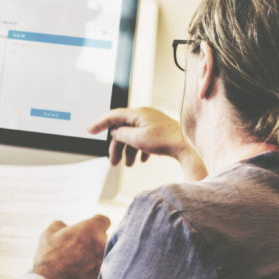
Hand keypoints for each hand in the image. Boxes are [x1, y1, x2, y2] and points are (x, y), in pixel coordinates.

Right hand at [31, 214, 109, 278]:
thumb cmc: (49, 258)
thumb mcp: (48, 234)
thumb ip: (59, 225)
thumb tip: (64, 226)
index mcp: (91, 229)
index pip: (103, 220)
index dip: (96, 225)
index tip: (89, 231)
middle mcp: (104, 244)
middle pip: (107, 239)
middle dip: (97, 243)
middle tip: (84, 250)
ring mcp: (107, 262)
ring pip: (108, 257)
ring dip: (99, 259)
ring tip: (84, 266)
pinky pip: (106, 274)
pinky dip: (98, 275)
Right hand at [88, 107, 205, 179]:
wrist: (187, 146)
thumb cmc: (165, 141)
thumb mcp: (137, 139)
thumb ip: (121, 134)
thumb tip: (115, 132)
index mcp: (137, 113)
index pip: (112, 116)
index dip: (100, 123)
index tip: (90, 131)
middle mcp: (143, 115)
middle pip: (122, 130)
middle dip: (117, 147)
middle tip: (113, 162)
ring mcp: (152, 122)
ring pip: (133, 136)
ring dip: (128, 151)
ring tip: (129, 165)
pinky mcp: (159, 130)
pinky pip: (143, 139)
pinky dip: (139, 149)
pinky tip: (142, 160)